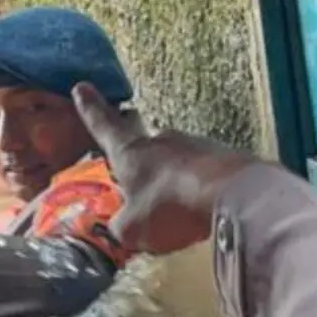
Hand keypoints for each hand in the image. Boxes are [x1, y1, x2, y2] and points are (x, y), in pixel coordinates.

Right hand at [72, 85, 254, 255]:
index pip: (104, 126)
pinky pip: (204, 171)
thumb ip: (121, 225)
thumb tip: (120, 226)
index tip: (82, 87)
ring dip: (172, 173)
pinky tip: (204, 205)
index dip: (91, 110)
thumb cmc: (170, 207)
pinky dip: (199, 185)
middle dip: (139, 149)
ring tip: (176, 199)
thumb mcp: (132, 229)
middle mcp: (161, 140)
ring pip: (176, 157)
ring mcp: (195, 145)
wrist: (234, 196)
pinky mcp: (225, 158)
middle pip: (145, 140)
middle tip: (137, 161)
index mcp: (130, 152)